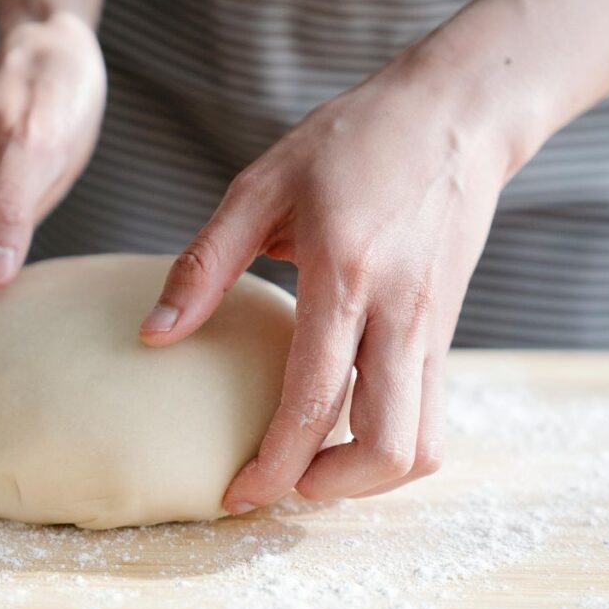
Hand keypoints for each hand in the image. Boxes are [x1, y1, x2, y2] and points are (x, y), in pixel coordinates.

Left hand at [139, 54, 513, 510]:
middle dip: (330, 488)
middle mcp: (400, 314)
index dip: (273, 464)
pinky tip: (344, 423)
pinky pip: (431, 411)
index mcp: (345, 277)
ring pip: (423, 443)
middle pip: (390, 448)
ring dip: (368, 476)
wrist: (453, 115)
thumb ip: (204, 265)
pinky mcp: (446, 328)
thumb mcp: (259, 186)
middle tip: (277, 484)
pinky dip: (391, 440)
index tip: (236, 494)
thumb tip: (155, 335)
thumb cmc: (349, 141)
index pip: (314, 400)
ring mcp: (434, 326)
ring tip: (311, 465)